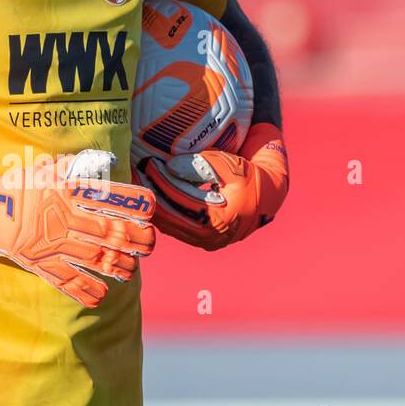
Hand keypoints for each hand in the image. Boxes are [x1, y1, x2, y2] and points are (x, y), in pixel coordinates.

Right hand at [0, 153, 155, 306]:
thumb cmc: (18, 186)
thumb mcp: (47, 169)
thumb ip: (77, 166)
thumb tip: (106, 159)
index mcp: (69, 193)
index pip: (110, 198)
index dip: (134, 205)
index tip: (149, 211)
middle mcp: (65, 219)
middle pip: (111, 232)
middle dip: (136, 240)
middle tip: (149, 244)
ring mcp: (54, 244)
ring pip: (96, 259)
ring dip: (119, 266)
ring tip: (130, 270)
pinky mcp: (42, 263)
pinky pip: (67, 281)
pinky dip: (86, 291)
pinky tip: (102, 295)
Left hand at [134, 123, 288, 250]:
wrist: (267, 194)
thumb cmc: (251, 176)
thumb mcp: (230, 166)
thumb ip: (201, 166)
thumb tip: (170, 167)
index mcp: (219, 220)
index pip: (180, 200)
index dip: (162, 181)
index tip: (148, 164)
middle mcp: (210, 237)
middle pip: (169, 216)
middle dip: (151, 194)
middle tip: (137, 174)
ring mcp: (204, 241)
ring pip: (168, 225)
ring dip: (152, 205)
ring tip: (139, 184)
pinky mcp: (200, 239)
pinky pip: (174, 227)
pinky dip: (161, 213)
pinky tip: (150, 196)